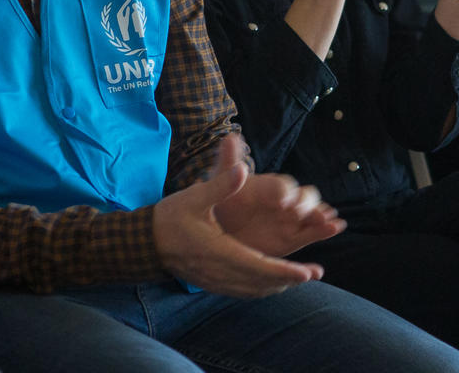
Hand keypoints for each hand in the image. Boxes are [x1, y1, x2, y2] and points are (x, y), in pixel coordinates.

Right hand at [151, 135, 338, 297]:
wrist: (144, 242)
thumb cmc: (170, 217)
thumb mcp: (193, 196)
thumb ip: (220, 185)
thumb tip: (243, 168)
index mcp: (216, 251)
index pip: (256, 265)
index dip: (283, 271)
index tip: (306, 272)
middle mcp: (218, 271)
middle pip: (259, 282)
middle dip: (288, 279)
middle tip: (314, 273)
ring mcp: (214, 281)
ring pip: (252, 290)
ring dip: (277, 285)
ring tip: (301, 277)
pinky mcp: (211, 283)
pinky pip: (242, 291)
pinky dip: (261, 288)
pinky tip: (274, 282)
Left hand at [213, 134, 344, 257]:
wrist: (223, 227)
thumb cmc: (223, 200)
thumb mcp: (222, 181)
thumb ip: (229, 161)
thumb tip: (231, 135)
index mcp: (270, 187)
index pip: (283, 186)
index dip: (284, 191)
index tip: (282, 199)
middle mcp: (286, 200)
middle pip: (305, 196)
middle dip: (306, 203)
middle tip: (299, 211)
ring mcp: (292, 219)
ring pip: (313, 213)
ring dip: (322, 214)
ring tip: (329, 218)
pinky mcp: (293, 238)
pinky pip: (312, 233)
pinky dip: (326, 230)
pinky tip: (337, 227)